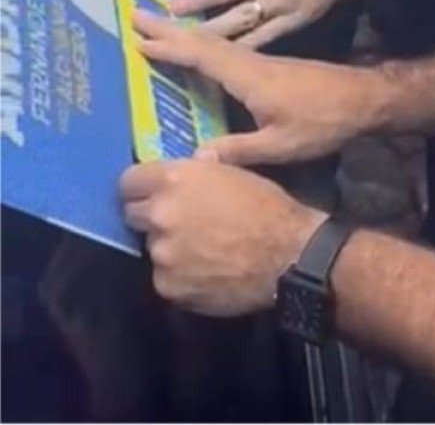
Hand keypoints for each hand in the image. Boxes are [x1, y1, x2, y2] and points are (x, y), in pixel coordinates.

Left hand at [119, 158, 325, 316]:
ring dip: (170, 249)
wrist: (291, 256)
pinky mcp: (167, 287)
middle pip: (132, 215)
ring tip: (203, 253)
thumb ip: (205, 171)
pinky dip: (181, 277)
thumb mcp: (239, 175)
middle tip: (181, 224)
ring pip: (153, 249)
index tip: (152, 194)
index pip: (129, 181)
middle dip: (152, 218)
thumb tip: (194, 163)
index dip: (141, 187)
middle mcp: (160, 214)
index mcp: (176, 180)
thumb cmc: (271, 210)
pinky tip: (207, 274)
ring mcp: (161, 254)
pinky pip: (165, 278)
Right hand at [129, 9, 389, 164]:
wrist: (366, 99)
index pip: (202, 56)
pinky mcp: (273, 66)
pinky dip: (205, 44)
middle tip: (134, 14)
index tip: (138, 37)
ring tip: (156, 26)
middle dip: (168, 29)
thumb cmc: (326, 122)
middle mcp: (253, 62)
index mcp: (251, 76)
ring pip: (216, 42)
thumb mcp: (283, 144)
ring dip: (184, 34)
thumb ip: (239, 150)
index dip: (169, 47)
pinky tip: (199, 50)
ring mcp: (264, 61)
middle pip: (204, 41)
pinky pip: (229, 49)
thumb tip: (194, 158)